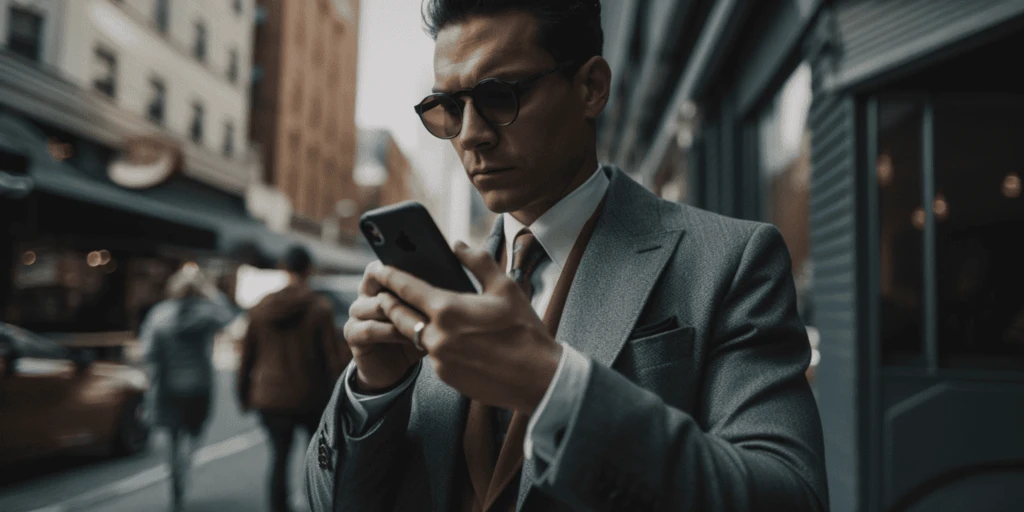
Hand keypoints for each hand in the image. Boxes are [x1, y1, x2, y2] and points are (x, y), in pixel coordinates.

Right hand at [343, 261, 426, 392]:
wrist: (395, 368)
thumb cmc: (415, 334)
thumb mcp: (427, 313)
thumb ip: (433, 296)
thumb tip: (455, 280)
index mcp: (382, 280)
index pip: (386, 262)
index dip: (402, 264)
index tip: (427, 267)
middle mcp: (366, 292)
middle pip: (375, 276)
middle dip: (402, 286)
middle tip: (426, 295)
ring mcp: (357, 312)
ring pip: (378, 304)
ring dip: (402, 313)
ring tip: (425, 322)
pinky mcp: (353, 334)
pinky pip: (371, 328)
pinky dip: (393, 332)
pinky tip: (412, 339)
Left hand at [370, 242, 561, 413]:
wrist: (538, 377)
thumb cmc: (524, 329)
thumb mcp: (505, 288)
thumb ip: (477, 262)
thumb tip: (458, 244)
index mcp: (448, 308)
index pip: (406, 288)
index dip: (388, 276)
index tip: (377, 268)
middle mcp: (437, 335)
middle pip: (398, 315)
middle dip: (388, 302)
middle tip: (384, 292)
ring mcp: (439, 359)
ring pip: (415, 336)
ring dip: (411, 323)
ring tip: (412, 312)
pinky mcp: (445, 376)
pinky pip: (431, 355)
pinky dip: (433, 343)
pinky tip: (445, 338)